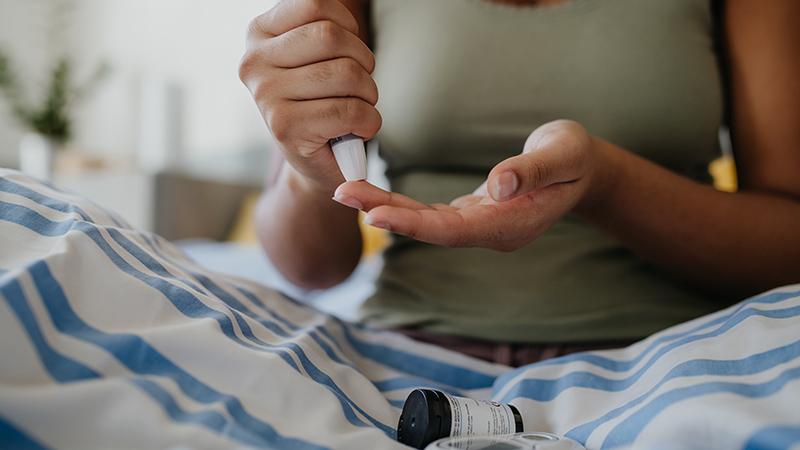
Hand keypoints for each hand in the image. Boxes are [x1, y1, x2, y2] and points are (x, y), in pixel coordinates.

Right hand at [239, 0, 381, 192]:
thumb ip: (321, 27)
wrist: (316, 162)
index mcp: (259, 34)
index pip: (316, 5)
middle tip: (359, 85)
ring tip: (357, 107)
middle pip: (332, 37)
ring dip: (369, 93)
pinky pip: (351, 110)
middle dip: (363, 61)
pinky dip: (370, 121)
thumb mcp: (315, 56)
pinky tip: (357, 129)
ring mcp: (267, 96)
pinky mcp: (286, 129)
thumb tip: (346, 11)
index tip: (346, 52)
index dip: (347, 26)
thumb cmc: (322, 102)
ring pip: (347, 73)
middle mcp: (254, 63)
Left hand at [333, 120, 606, 250]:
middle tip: (341, 193)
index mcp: (510, 225)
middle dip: (385, 212)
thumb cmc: (574, 158)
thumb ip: (532, 171)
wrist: (582, 169)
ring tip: (347, 191)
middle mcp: (490, 231)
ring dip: (387, 207)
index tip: (375, 214)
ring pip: (426, 221)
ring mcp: (481, 225)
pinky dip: (403, 204)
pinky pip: (432, 213)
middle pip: (430, 228)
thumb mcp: (563, 155)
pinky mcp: (473, 213)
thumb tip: (498, 185)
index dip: (413, 224)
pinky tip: (375, 196)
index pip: (453, 230)